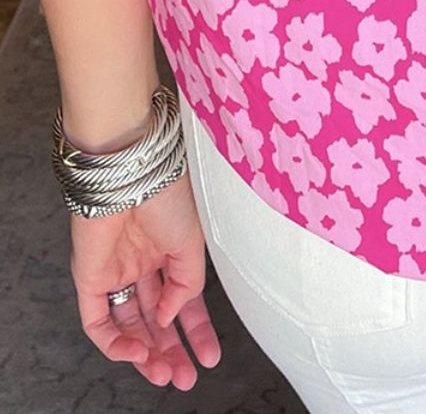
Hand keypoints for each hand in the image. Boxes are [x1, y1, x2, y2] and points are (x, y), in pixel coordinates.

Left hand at [69, 170, 221, 389]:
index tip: (209, 356)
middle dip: (170, 350)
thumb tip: (169, 319)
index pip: (182, 301)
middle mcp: (142, 264)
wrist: (133, 174)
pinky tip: (137, 352)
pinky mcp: (91, 279)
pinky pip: (98, 321)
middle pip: (154, 320)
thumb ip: (186, 286)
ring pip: (128, 326)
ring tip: (163, 373)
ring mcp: (116, 273)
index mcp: (169, 251)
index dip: (196, 330)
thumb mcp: (194, 244)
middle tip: (185, 376)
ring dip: (145, 353)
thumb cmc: (168, 195)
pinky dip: (116, 343)